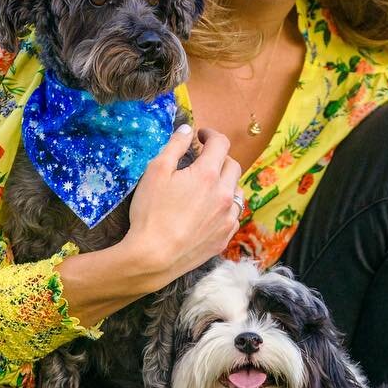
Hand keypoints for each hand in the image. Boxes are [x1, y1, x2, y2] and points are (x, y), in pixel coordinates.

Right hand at [122, 125, 241, 286]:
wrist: (153, 257)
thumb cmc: (150, 212)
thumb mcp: (155, 171)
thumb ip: (174, 146)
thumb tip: (186, 130)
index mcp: (208, 174)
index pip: (221, 144)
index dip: (211, 135)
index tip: (201, 136)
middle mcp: (224, 194)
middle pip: (233, 166)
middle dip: (219, 157)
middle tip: (203, 159)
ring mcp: (227, 218)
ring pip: (237, 191)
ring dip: (226, 182)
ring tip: (209, 185)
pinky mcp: (225, 238)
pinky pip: (234, 215)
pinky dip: (226, 206)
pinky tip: (211, 209)